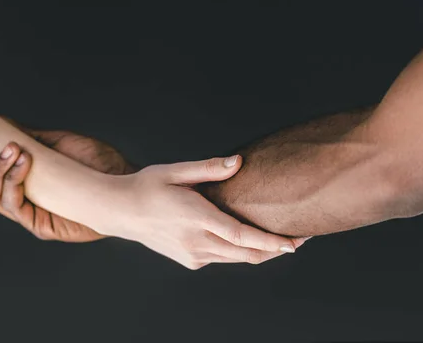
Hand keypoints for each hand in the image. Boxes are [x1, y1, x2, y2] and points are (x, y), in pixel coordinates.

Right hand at [0, 121, 135, 241]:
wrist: (123, 178)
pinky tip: (21, 164)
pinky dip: (12, 186)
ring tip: (12, 150)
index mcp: (20, 182)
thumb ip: (26, 137)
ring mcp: (30, 214)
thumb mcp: (56, 143)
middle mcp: (21, 200)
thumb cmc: (95, 162)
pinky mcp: (42, 225)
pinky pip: (16, 209)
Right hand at [103, 155, 308, 268]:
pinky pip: (223, 258)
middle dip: (276, 249)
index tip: (293, 243)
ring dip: (261, 252)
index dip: (269, 241)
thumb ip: (208, 169)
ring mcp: (193, 255)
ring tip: (283, 239)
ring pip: (237, 259)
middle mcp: (196, 241)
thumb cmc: (147, 186)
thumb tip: (238, 162)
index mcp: (195, 217)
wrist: (120, 212)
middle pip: (246, 253)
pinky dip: (240, 251)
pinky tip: (249, 239)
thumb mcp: (174, 171)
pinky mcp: (190, 260)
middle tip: (301, 238)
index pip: (240, 235)